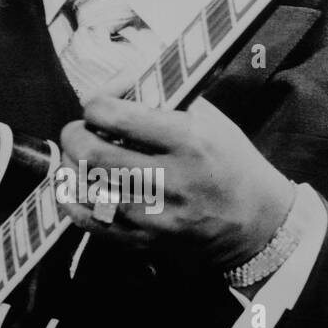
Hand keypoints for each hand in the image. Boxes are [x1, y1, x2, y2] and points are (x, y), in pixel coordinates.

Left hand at [58, 94, 293, 268]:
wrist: (255, 221)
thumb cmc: (230, 161)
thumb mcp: (210, 118)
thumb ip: (163, 98)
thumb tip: (115, 84)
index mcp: (187, 140)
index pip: (116, 115)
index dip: (94, 104)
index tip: (96, 106)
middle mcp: (168, 180)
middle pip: (93, 153)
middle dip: (73, 135)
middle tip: (77, 130)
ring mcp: (155, 216)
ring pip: (86, 188)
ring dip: (71, 166)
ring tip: (77, 156)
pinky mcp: (145, 242)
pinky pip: (91, 223)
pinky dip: (73, 202)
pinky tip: (75, 187)